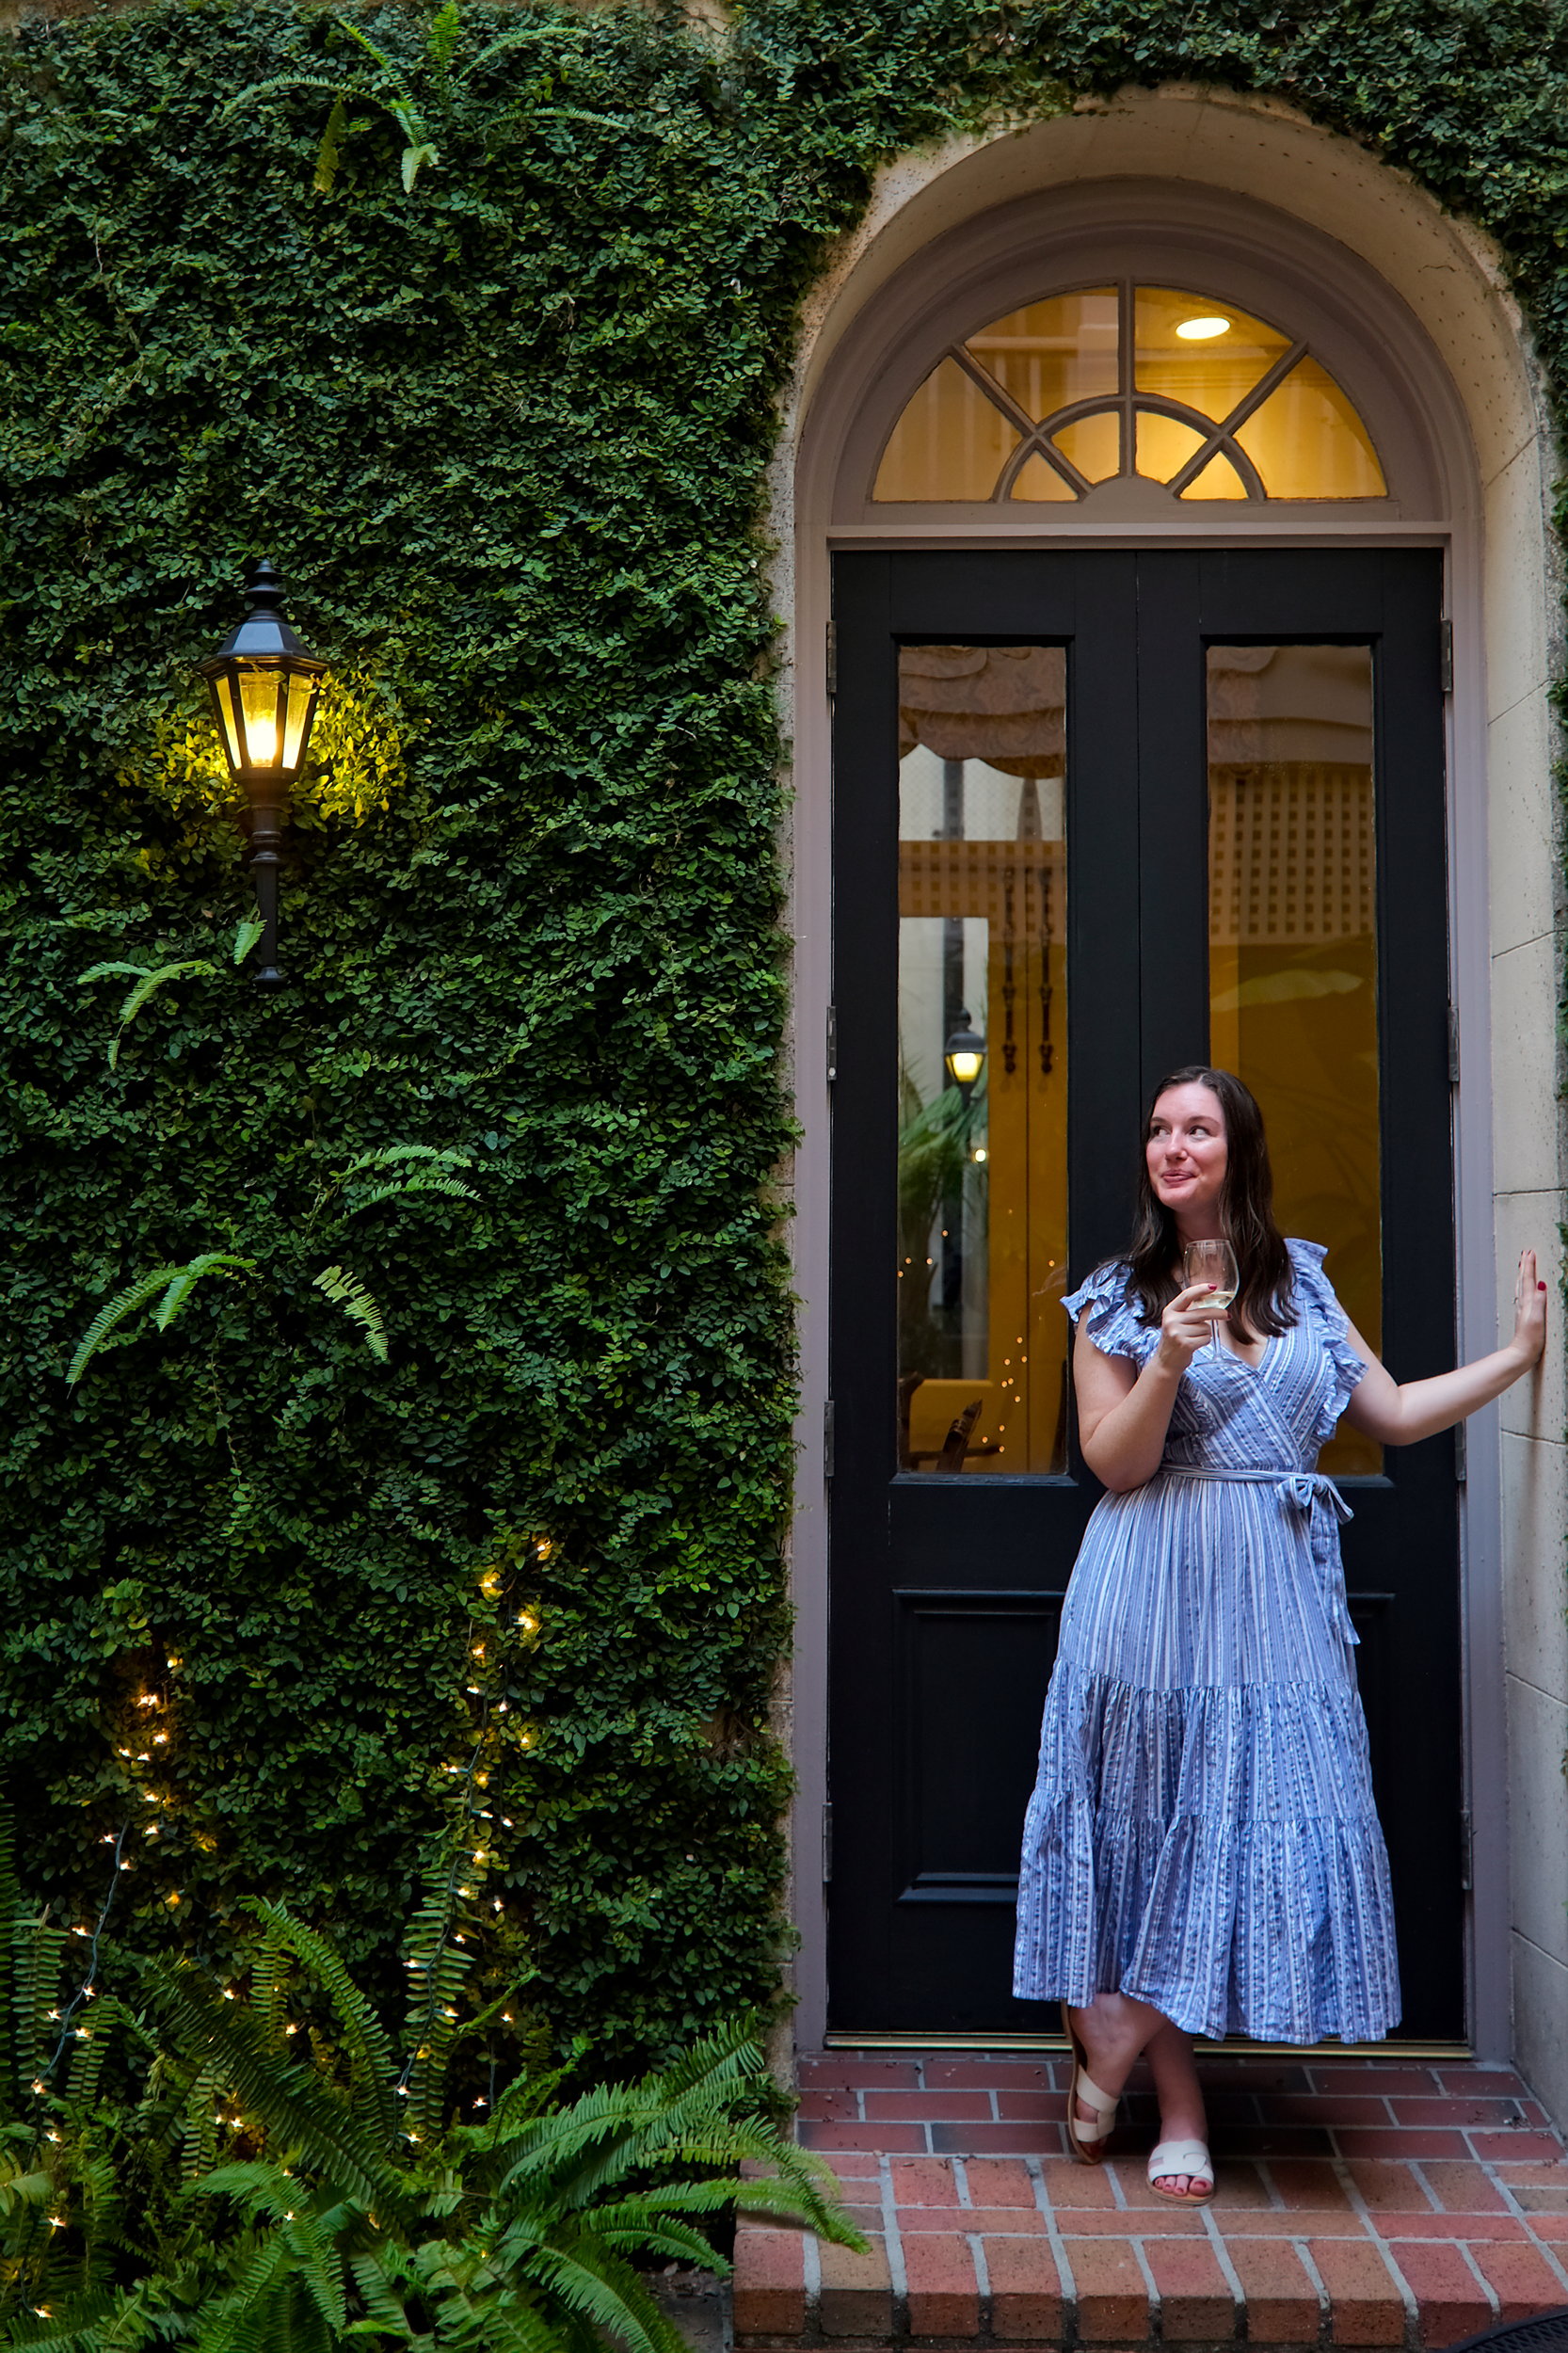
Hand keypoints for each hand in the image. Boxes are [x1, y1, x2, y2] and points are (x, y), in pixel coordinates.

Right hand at [1157, 1282, 1224, 1372]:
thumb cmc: (1175, 1340)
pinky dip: (1205, 1341)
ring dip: (1206, 1333)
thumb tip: (1212, 1301)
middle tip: (1227, 1315)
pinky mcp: (1184, 1344)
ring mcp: (1177, 1332)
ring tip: (1194, 1338)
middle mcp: (1172, 1320)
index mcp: (1169, 1311)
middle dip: (1219, 1313)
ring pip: (1206, 1327)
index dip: (1201, 1289)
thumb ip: (1189, 1312)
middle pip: (1203, 1312)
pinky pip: (1206, 1338)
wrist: (1165, 1362)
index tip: (1213, 1286)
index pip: (1187, 1295)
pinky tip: (1195, 1344)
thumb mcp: (1176, 1322)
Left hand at [1509, 1247, 1547, 1367]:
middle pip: (1522, 1280)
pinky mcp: (1525, 1316)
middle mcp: (1523, 1304)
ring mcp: (1522, 1310)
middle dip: (1525, 1266)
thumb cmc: (1530, 1339)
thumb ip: (1538, 1301)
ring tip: (1523, 1267)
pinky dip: (1524, 1287)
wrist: (1521, 1353)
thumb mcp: (1537, 1319)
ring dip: (1523, 1275)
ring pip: (1521, 1287)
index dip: (1529, 1265)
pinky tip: (1525, 1291)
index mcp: (1527, 1303)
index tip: (1530, 1252)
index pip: (1528, 1279)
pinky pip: (1523, 1296)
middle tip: (1526, 1253)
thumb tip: (1540, 1284)